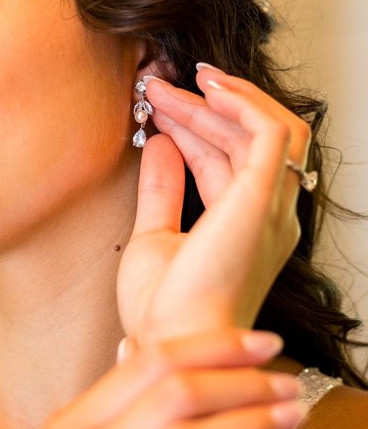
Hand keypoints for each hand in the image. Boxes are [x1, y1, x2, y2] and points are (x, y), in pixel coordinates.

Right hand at [0, 328, 302, 428]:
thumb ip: (101, 407)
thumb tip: (141, 350)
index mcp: (69, 427)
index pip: (151, 362)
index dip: (216, 345)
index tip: (263, 343)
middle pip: (174, 396)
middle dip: (244, 381)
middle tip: (289, 383)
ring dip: (249, 427)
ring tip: (292, 417)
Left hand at [116, 65, 311, 340]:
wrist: (172, 344)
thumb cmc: (164, 311)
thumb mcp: (155, 238)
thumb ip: (162, 191)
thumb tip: (160, 145)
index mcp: (249, 229)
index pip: (230, 162)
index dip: (196, 130)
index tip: (158, 109)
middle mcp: (272, 218)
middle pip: (247, 143)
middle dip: (201, 110)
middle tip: (156, 88)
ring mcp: (273, 209)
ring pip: (264, 130)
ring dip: (217, 101)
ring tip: (171, 84)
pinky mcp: (263, 201)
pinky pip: (272, 133)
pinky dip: (243, 103)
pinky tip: (206, 91)